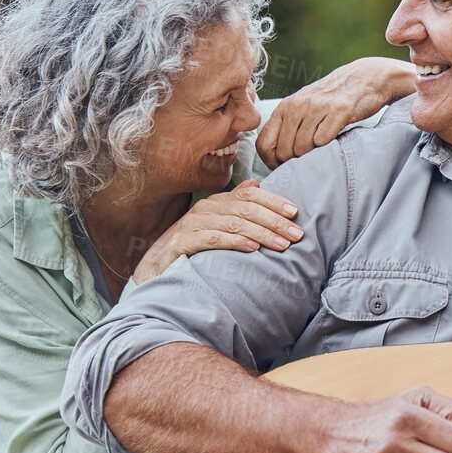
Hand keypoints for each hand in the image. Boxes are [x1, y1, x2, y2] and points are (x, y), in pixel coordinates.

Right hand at [133, 180, 301, 281]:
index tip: (295, 213)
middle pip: (246, 209)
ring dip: (261, 233)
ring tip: (282, 244)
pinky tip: (252, 248)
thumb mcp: (216, 224)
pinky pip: (212, 239)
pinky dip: (234, 242)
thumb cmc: (191, 247)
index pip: (250, 195)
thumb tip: (256, 183)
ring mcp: (192, 224)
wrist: (154, 269)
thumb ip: (235, 205)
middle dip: (275, 221)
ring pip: (233, 223)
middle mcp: (205, 209)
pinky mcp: (182, 243)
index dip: (273, 201)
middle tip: (297, 234)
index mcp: (217, 203)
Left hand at [255, 56, 415, 167]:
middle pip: (283, 150)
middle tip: (306, 161)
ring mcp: (318, 107)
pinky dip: (327, 145)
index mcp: (285, 107)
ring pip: (302, 147)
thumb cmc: (331, 100)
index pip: (264, 143)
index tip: (284, 165)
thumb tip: (275, 157)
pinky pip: (323, 140)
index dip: (271, 161)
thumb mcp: (303, 107)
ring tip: (321, 148)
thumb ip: (287, 127)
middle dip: (294, 162)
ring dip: (312, 155)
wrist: (364, 78)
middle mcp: (297, 106)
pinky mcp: (339, 111)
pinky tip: (333, 138)